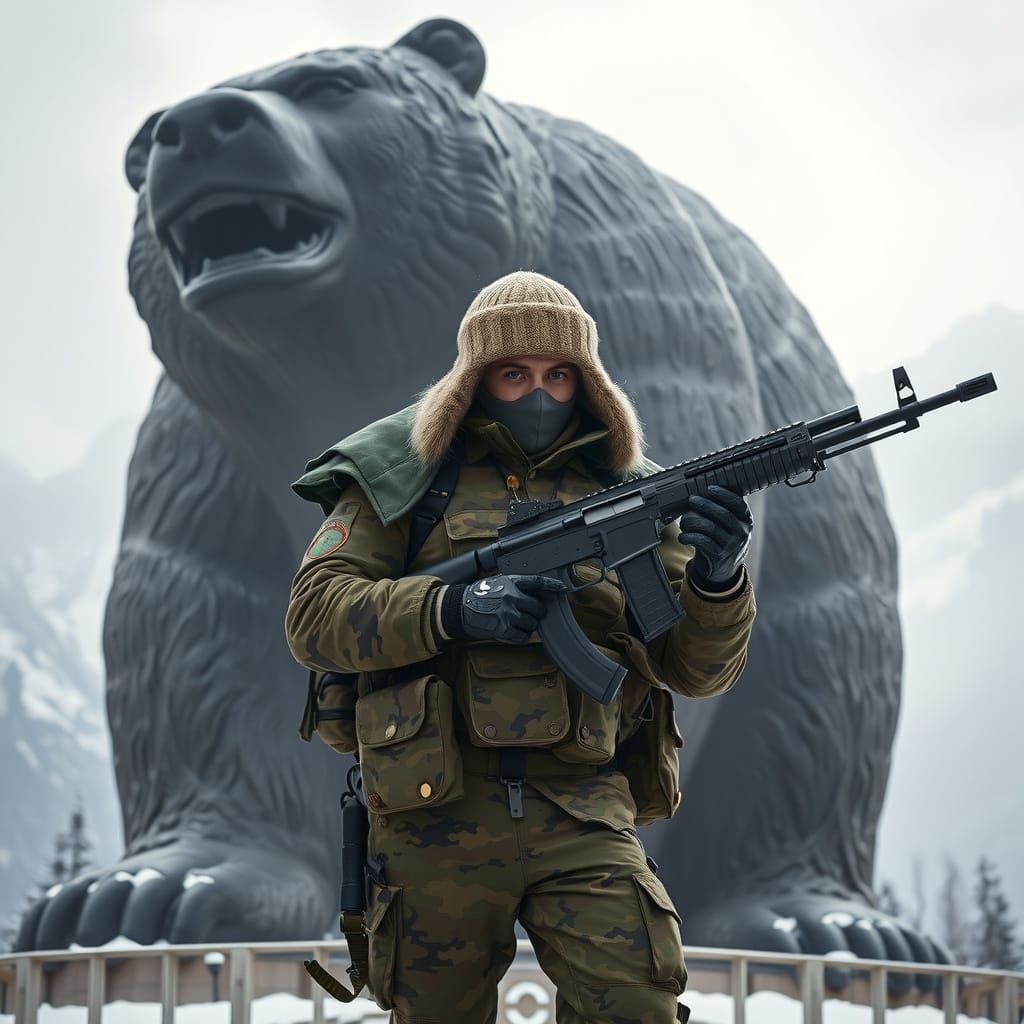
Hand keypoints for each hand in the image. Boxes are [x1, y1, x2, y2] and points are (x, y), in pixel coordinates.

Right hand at [441, 574, 566, 643]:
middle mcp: (511, 596)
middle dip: (536, 613)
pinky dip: (520, 637)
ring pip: (532, 624)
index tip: (563, 589)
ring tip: (515, 623)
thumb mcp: (496, 583)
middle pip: (539, 608)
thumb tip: (534, 596)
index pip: (537, 582)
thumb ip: (514, 587)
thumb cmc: (477, 596)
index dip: (552, 585)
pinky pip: (523, 637)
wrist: (458, 608)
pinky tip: (512, 632)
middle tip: (527, 615)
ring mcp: (508, 613)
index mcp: (511, 582)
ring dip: (528, 626)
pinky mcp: (503, 629)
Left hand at [678, 485, 752, 589]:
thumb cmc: (723, 539)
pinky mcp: (719, 556)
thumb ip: (722, 510)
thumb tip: (701, 492)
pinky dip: (689, 536)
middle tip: (692, 500)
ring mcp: (731, 545)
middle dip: (705, 504)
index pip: (738, 504)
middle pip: (723, 514)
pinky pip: (702, 542)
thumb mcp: (730, 525)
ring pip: (710, 527)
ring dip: (693, 521)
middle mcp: (742, 532)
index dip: (724, 494)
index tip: (710, 488)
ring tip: (683, 521)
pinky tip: (683, 536)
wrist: (723, 568)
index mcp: (746, 520)